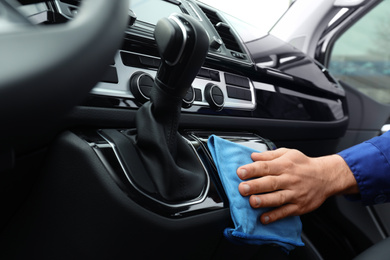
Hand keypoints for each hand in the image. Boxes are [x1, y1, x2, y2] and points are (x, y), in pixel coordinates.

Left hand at [237, 148, 358, 223]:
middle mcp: (289, 179)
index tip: (240, 172)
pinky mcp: (299, 206)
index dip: (252, 170)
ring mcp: (294, 194)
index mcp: (284, 165)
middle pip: (270, 182)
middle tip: (242, 188)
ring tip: (252, 202)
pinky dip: (275, 216)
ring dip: (264, 201)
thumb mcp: (288, 153)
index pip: (266, 167)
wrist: (326, 177)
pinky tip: (264, 218)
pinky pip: (285, 212)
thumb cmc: (304, 165)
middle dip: (255, 186)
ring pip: (278, 198)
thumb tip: (253, 156)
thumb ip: (269, 155)